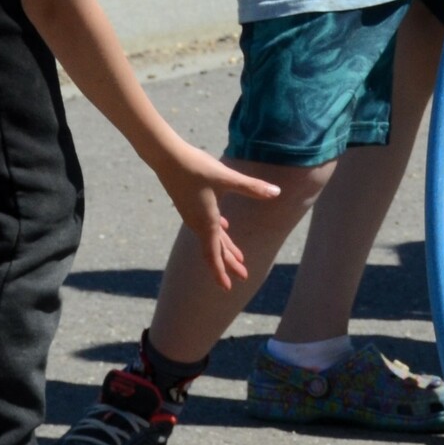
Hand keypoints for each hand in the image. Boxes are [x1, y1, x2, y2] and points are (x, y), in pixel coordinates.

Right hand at [148, 141, 281, 288]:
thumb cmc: (196, 167)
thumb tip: (277, 193)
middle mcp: (197, 222)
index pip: (214, 254)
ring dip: (224, 248)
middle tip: (243, 276)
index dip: (221, 271)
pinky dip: (216, 231)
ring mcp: (192, 214)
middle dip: (229, 263)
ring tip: (238, 257)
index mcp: (206, 221)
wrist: (166, 156)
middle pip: (214, 249)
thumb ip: (252, 187)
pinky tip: (223, 226)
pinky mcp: (189, 204)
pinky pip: (205, 224)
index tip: (227, 287)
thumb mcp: (227, 178)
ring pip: (210, 237)